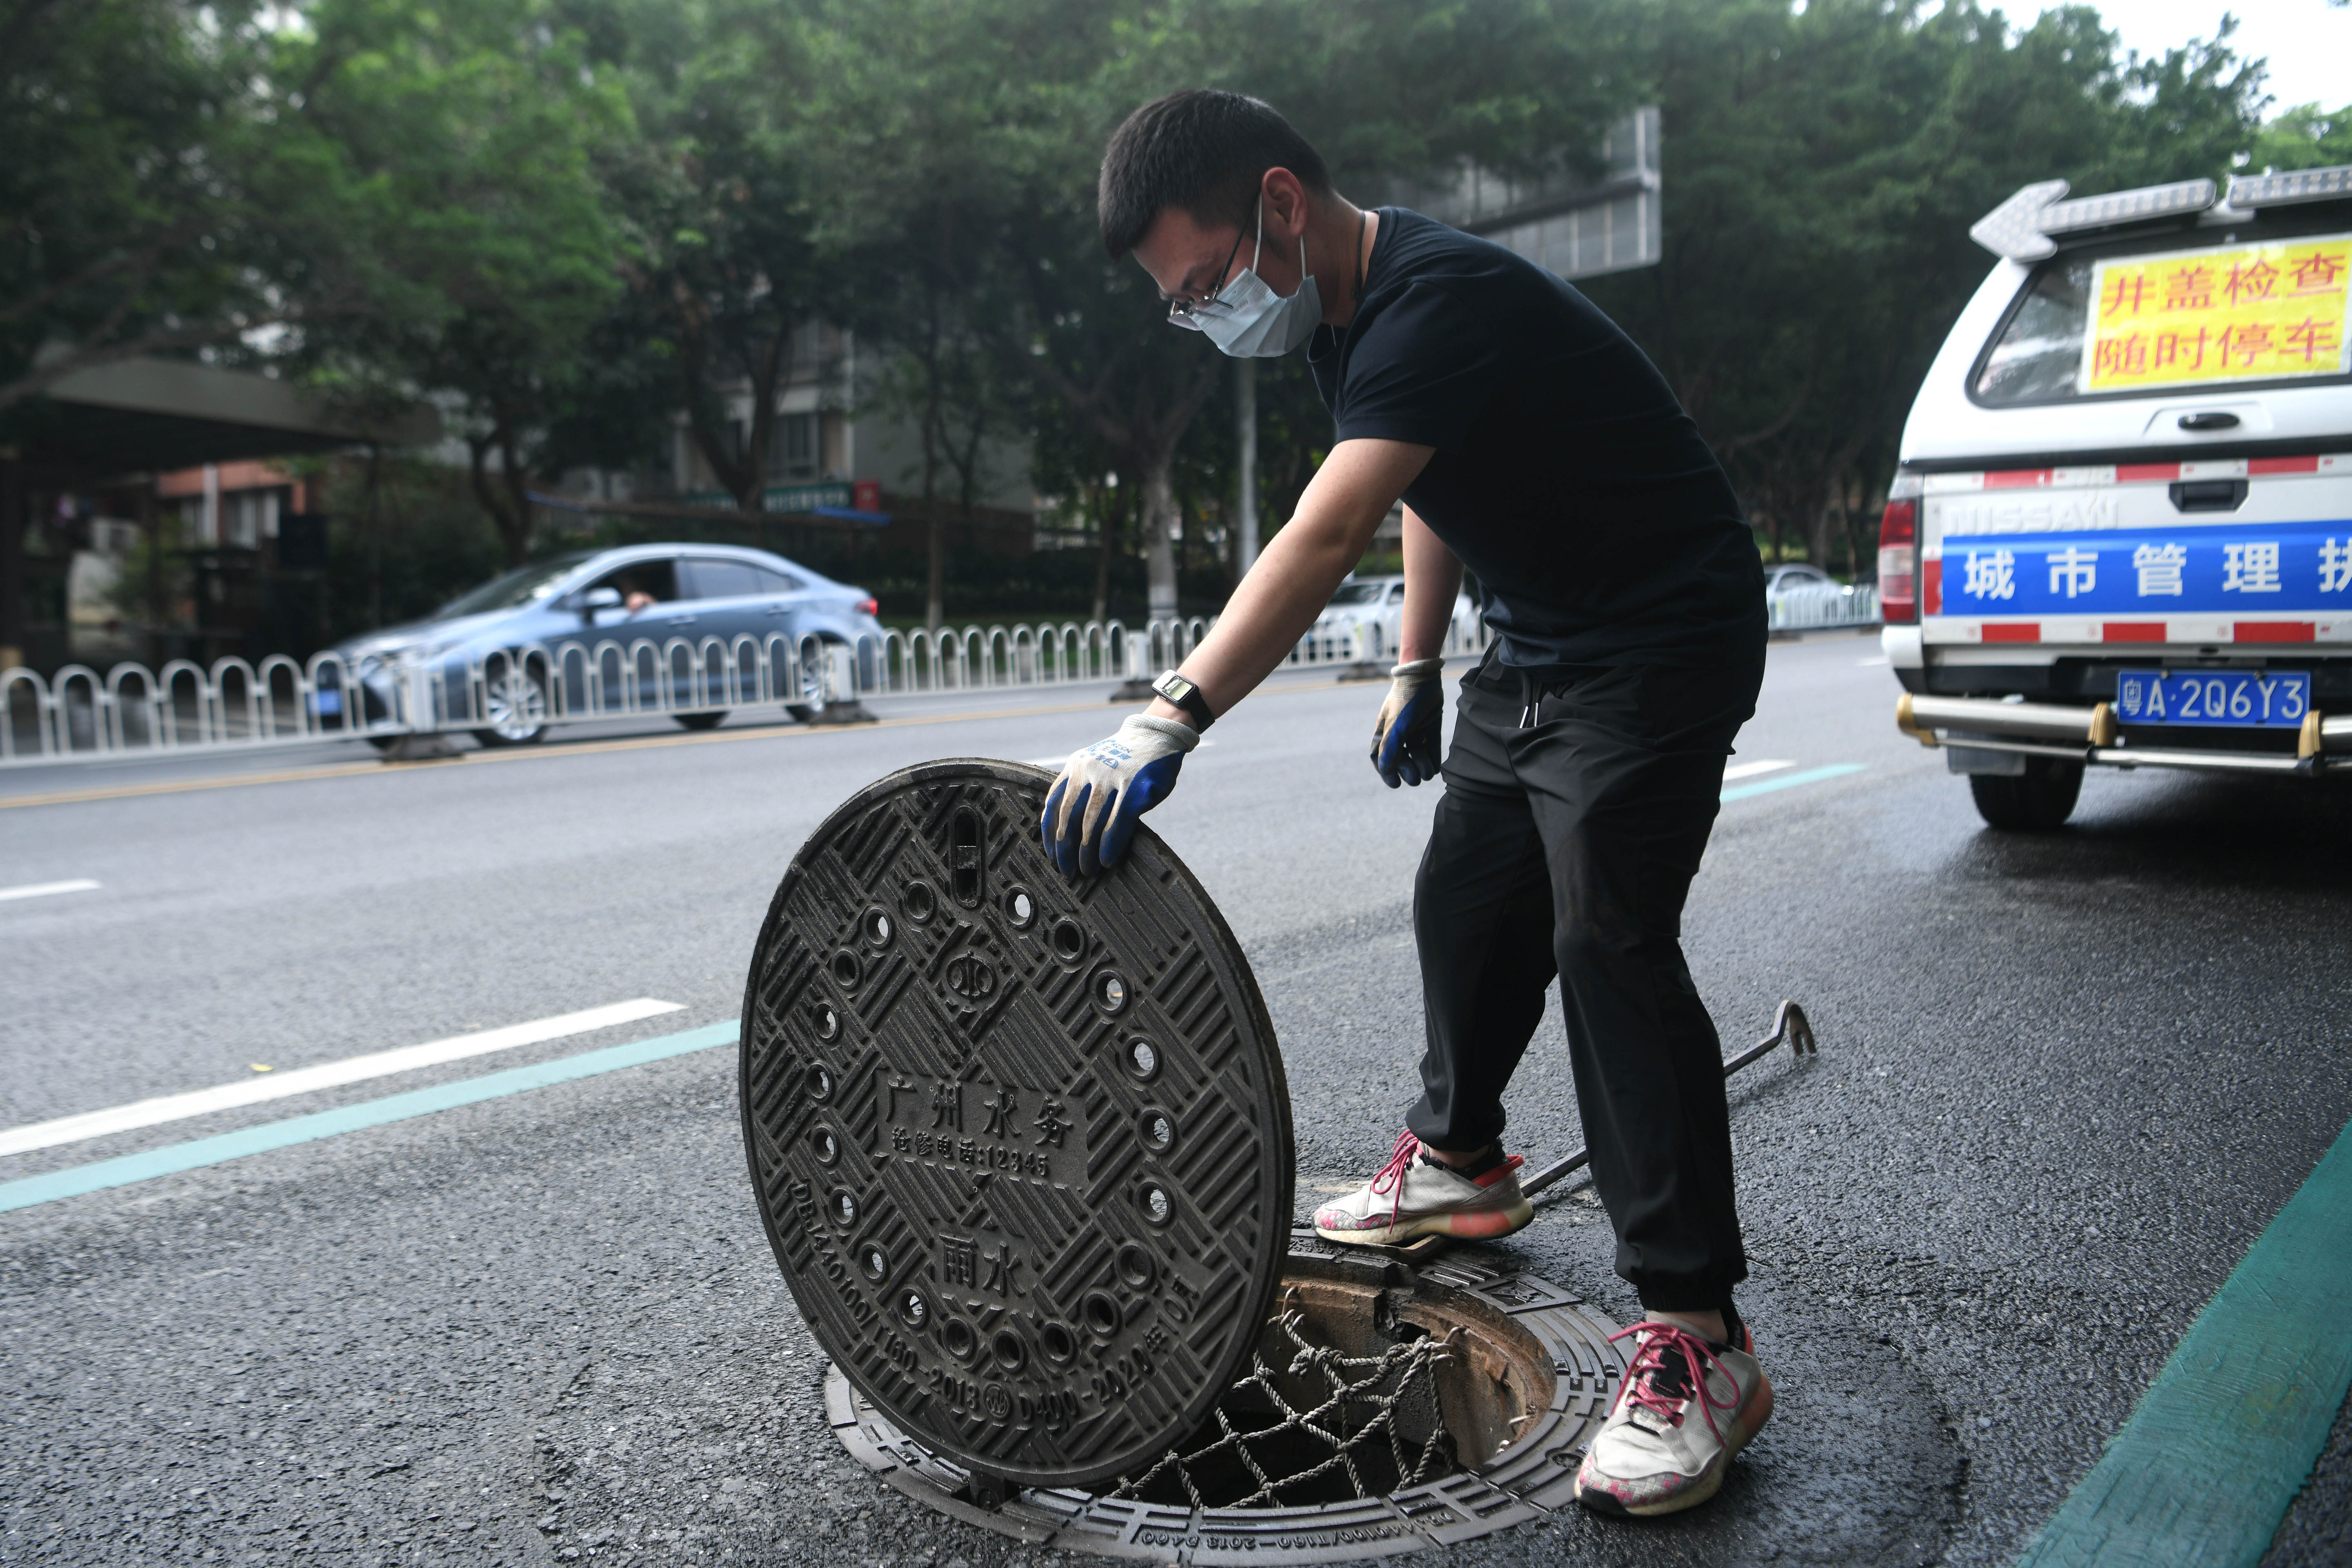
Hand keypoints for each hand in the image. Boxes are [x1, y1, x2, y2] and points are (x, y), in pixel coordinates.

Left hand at [1041, 714, 1198, 875]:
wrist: (1156, 735)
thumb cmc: (1124, 760)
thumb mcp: (1093, 765)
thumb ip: (1080, 788)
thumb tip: (1067, 828)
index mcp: (1075, 768)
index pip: (1053, 805)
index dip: (1050, 834)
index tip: (1052, 856)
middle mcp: (1088, 772)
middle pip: (1068, 818)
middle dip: (1066, 849)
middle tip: (1068, 871)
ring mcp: (1112, 780)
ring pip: (1091, 824)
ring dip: (1087, 852)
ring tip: (1087, 870)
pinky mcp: (1134, 789)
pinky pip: (1116, 824)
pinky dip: (1109, 845)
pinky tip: (1107, 860)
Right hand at [1370, 657, 1443, 786]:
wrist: (1424, 676)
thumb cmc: (1406, 700)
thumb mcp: (1398, 726)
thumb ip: (1391, 749)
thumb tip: (1387, 772)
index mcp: (1385, 731)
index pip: (1380, 757)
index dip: (1386, 772)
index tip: (1395, 784)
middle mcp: (1399, 732)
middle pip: (1401, 758)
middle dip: (1407, 771)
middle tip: (1415, 780)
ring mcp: (1415, 729)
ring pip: (1417, 754)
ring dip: (1421, 766)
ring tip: (1428, 774)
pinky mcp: (1430, 725)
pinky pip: (1430, 746)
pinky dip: (1432, 758)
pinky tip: (1435, 767)